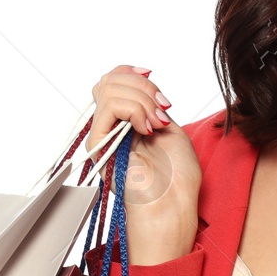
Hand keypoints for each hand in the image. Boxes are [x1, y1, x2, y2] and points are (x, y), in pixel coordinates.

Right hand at [89, 65, 200, 262]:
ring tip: (157, 123)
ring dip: (142, 100)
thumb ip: (151, 106)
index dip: (130, 73)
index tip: (152, 76)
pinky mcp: (99, 145)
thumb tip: (143, 85)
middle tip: (163, 107)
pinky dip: (134, 110)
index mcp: (125, 124)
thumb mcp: (169, 128)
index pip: (113, 82)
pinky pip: (110, 107)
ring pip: (110, 90)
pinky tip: (148, 128)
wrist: (173, 203)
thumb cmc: (177, 176)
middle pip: (110, 81)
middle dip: (142, 87)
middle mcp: (110, 129)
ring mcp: (103, 137)